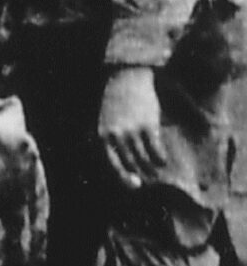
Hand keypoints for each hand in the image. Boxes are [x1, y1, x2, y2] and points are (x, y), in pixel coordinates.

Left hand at [97, 65, 167, 189]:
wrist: (126, 78)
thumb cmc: (116, 102)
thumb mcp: (105, 121)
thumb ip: (110, 140)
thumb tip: (124, 160)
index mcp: (102, 135)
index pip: (111, 164)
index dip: (123, 178)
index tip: (134, 186)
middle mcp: (116, 136)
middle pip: (129, 164)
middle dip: (139, 175)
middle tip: (147, 182)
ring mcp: (132, 131)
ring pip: (143, 158)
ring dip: (151, 169)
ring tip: (156, 173)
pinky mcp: (148, 126)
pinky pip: (155, 149)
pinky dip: (160, 158)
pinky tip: (163, 161)